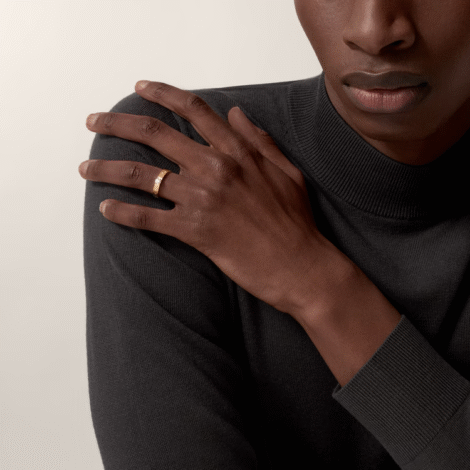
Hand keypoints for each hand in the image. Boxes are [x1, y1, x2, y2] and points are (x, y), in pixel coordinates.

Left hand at [79, 80, 342, 318]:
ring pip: (142, 175)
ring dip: (107, 168)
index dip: (162, 94)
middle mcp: (215, 168)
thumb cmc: (295, 221)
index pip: (193, 109)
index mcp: (237, 151)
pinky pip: (148, 217)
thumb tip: (236, 112)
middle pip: (155, 134)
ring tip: (86, 167)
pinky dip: (123, 213)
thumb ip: (259, 139)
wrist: (300, 265)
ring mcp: (203, 199)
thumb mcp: (286, 170)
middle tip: (94, 123)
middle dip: (117, 124)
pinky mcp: (195, 231)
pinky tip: (106, 209)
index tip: (140, 88)